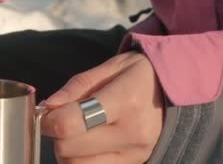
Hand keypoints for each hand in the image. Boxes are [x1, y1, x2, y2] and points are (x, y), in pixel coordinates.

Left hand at [41, 52, 163, 163]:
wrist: (176, 91)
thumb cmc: (139, 75)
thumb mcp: (109, 67)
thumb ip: (76, 87)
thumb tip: (49, 106)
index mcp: (125, 102)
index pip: (72, 123)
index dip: (49, 120)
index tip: (46, 113)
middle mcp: (132, 133)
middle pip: (69, 150)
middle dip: (55, 135)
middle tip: (59, 120)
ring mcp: (134, 154)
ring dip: (66, 151)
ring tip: (74, 132)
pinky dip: (81, 159)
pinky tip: (85, 144)